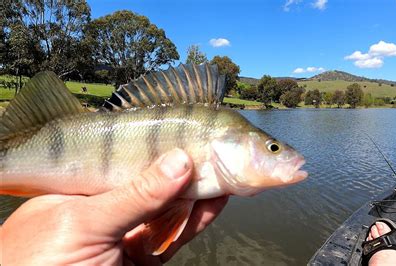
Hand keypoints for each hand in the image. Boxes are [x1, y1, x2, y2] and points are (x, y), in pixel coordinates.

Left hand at [1, 149, 227, 264]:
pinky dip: (197, 219)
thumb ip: (134, 194)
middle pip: (151, 183)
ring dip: (197, 192)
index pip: (124, 160)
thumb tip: (176, 162)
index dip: (156, 148)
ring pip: (169, 209)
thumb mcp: (83, 222)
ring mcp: (126, 236)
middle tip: (212, 150)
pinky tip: (214, 201)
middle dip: (183, 168)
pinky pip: (175, 235)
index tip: (184, 134)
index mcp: (80, 191)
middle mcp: (105, 211)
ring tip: (222, 170)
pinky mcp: (144, 259)